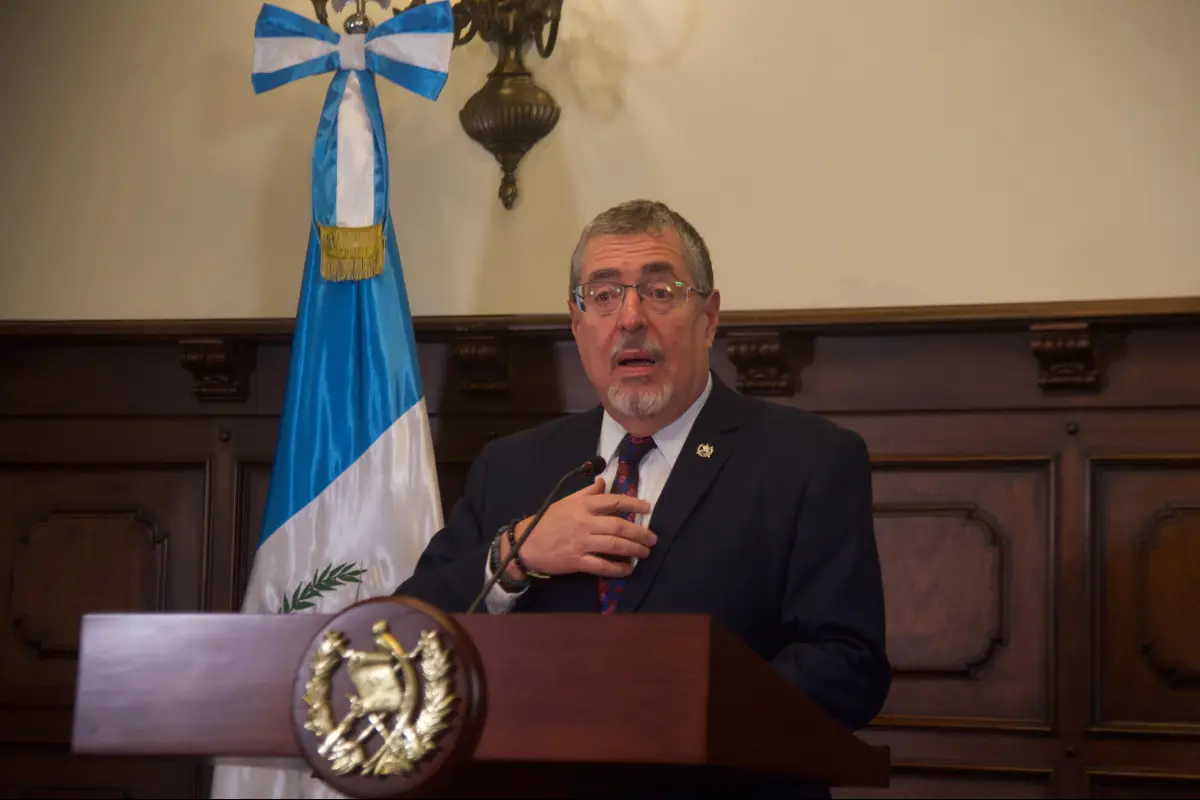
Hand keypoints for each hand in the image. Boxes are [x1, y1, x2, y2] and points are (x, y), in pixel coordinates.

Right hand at [504, 478, 656, 577]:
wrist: (526, 544)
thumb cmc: (547, 521)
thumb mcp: (565, 502)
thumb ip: (586, 493)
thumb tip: (603, 482)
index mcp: (582, 506)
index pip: (614, 502)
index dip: (634, 504)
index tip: (648, 508)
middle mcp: (585, 523)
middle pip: (619, 526)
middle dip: (640, 533)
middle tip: (652, 538)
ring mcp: (581, 543)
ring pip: (614, 546)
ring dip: (634, 550)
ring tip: (645, 552)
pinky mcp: (577, 561)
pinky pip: (602, 566)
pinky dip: (617, 568)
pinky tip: (628, 569)